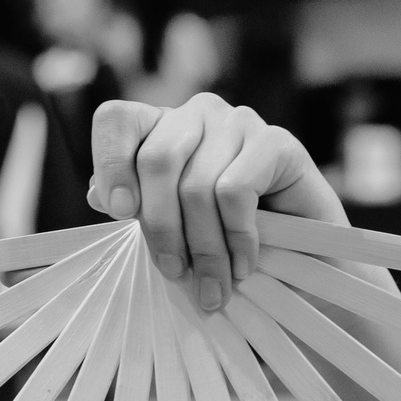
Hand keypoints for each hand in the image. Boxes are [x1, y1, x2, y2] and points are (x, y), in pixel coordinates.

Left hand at [87, 93, 345, 311]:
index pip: (115, 119)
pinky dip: (237, 238)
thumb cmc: (224, 249)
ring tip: (212, 286)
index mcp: (159, 128)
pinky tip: (244, 265)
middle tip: (174, 273)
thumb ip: (135, 208)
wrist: (303, 270)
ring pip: (197, 185)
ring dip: (203, 248)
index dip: (111, 162)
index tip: (116, 213)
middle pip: (156, 160)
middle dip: (161, 228)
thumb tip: (98, 194)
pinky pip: (236, 191)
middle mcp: (197, 114)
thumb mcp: (170, 231)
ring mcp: (239, 123)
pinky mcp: (278, 142)